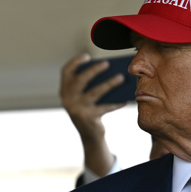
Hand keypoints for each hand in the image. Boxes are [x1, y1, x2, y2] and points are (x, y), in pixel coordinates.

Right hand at [60, 54, 125, 175]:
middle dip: (94, 70)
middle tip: (107, 63)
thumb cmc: (91, 110)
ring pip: (94, 93)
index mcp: (64, 91)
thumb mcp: (86, 97)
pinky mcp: (87, 118)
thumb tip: (110, 71)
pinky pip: (104, 107)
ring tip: (121, 77)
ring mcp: (76, 109)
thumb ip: (91, 85)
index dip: (75, 62)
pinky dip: (116, 103)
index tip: (87, 56)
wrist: (90, 135)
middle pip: (80, 80)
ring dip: (108, 84)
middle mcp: (67, 100)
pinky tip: (125, 99)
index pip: (65, 72)